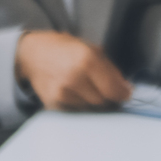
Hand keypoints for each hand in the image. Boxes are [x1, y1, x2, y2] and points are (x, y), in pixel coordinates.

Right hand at [15, 30, 131, 110]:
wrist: (33, 54)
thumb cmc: (67, 49)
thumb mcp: (93, 49)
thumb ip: (111, 69)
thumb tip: (125, 89)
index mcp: (87, 60)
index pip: (113, 89)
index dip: (123, 94)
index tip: (126, 93)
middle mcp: (74, 78)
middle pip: (103, 101)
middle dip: (109, 98)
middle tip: (108, 90)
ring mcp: (61, 93)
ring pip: (90, 109)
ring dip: (95, 103)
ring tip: (88, 89)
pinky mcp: (52, 104)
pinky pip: (76, 111)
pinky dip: (81, 105)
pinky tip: (76, 93)